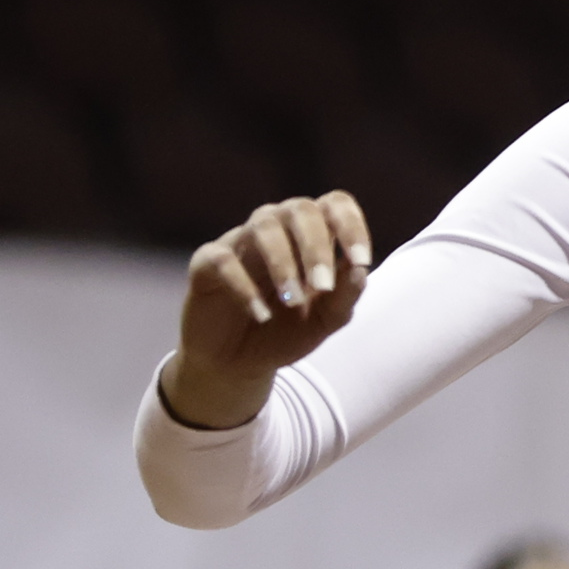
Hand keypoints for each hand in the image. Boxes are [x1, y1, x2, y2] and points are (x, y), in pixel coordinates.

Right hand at [157, 193, 375, 430]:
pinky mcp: (207, 263)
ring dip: (283, 263)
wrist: (238, 363)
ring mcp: (241, 241)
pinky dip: (244, 286)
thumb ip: (345, 296)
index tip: (361, 260)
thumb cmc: (287, 332)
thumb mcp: (325, 320)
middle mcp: (277, 228)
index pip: (334, 205)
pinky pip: (223, 259)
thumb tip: (359, 270)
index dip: (351, 225)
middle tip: (323, 287)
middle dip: (316, 246)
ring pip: (263, 226)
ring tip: (293, 302)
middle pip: (300, 209)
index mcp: (311, 236)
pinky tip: (261, 314)